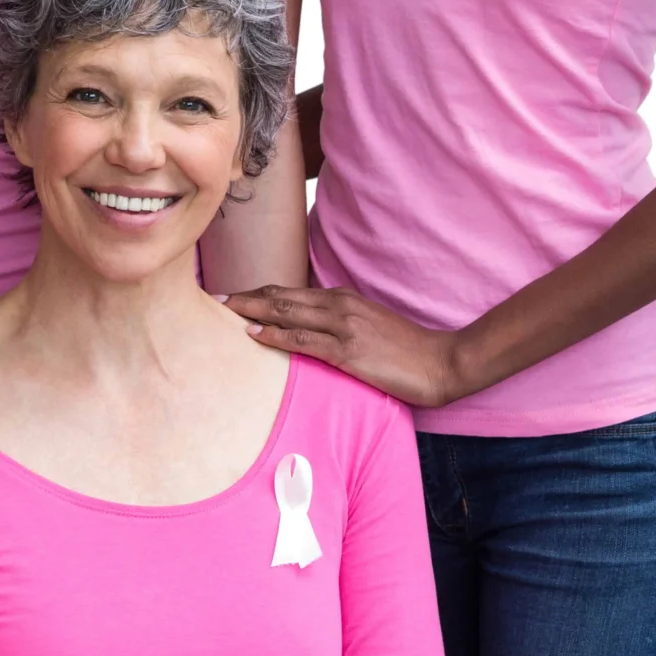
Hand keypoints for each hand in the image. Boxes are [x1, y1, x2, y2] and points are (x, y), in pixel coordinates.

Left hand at [223, 285, 474, 408]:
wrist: (442, 362)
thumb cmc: (405, 348)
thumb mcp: (368, 324)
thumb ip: (337, 321)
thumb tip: (306, 326)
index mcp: (342, 298)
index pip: (289, 293)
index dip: (257, 294)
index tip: (230, 296)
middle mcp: (339, 306)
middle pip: (281, 299)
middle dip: (244, 299)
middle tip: (213, 298)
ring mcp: (344, 328)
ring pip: (287, 315)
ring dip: (251, 313)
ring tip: (222, 313)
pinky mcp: (349, 352)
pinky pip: (303, 341)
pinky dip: (275, 336)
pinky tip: (254, 335)